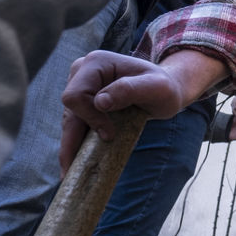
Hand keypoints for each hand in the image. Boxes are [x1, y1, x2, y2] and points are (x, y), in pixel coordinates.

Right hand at [60, 51, 192, 172]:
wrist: (166, 91)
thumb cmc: (164, 88)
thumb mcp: (157, 87)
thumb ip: (130, 90)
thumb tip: (100, 102)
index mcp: (96, 63)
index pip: (77, 95)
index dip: (89, 117)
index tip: (108, 135)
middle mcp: (82, 73)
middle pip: (69, 110)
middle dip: (70, 139)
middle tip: (72, 169)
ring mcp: (81, 88)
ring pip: (69, 121)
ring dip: (70, 146)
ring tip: (69, 172)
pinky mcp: (84, 104)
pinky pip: (75, 126)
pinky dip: (75, 144)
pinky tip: (73, 164)